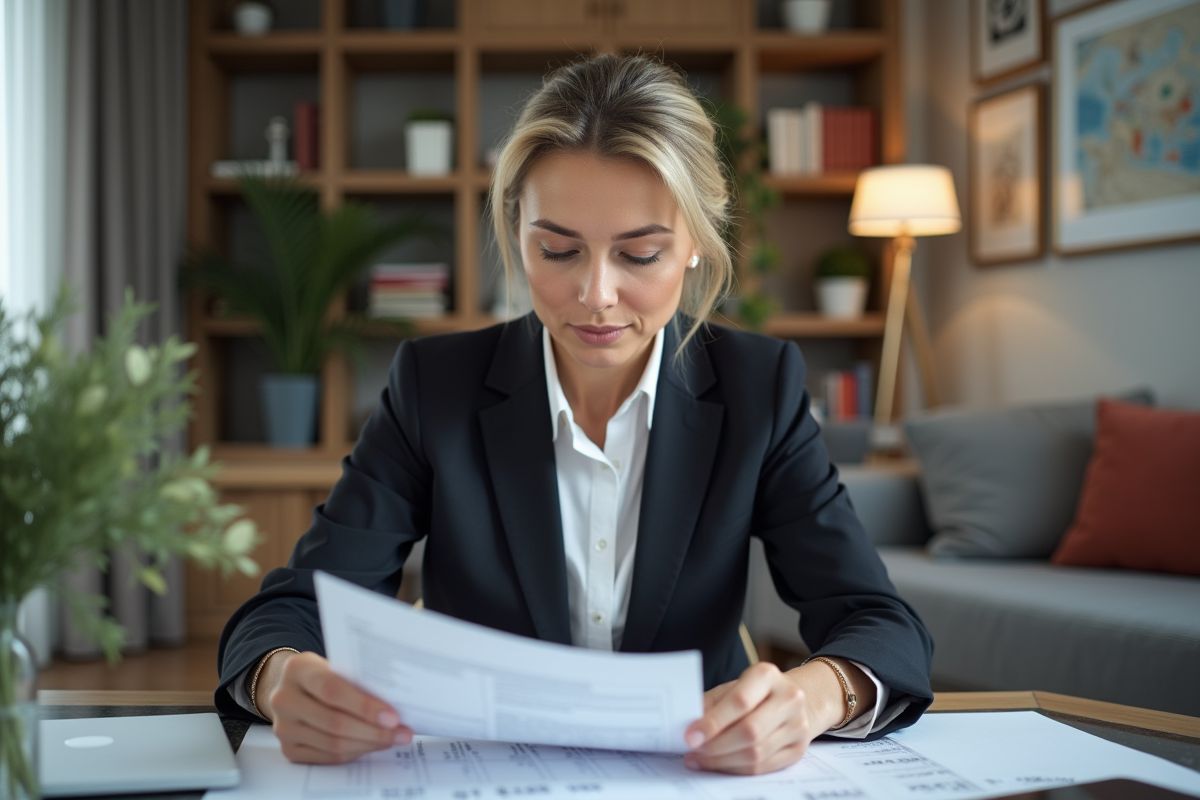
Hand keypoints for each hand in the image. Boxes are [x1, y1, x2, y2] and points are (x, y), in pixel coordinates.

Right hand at [257, 650, 413, 763]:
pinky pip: (326, 757)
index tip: (393, 716)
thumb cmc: (325, 673)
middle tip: (401, 733)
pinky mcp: (288, 748)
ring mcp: (283, 727)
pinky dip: (354, 753)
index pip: (333, 690)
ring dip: (367, 744)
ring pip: (332, 743)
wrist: (294, 686)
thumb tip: (395, 702)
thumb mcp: (336, 665)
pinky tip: (371, 745)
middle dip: (374, 730)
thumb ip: (357, 679)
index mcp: (297, 669)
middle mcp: (284, 698)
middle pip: (334, 722)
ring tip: (391, 739)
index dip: (364, 706)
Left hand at [682, 660, 851, 774]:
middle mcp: (788, 698)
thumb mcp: (732, 687)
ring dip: (723, 760)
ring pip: (756, 753)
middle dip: (716, 745)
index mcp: (767, 675)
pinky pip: (762, 767)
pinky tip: (718, 764)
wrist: (789, 699)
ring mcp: (798, 725)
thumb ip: (711, 704)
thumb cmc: (753, 692)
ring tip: (701, 758)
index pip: (739, 701)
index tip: (690, 736)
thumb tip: (687, 725)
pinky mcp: (798, 749)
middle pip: (750, 731)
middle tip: (693, 750)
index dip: (713, 722)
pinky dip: (735, 769)